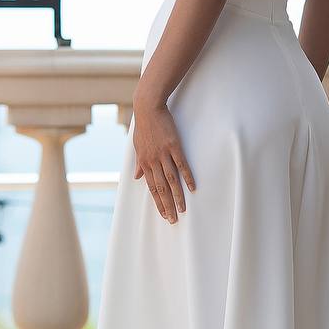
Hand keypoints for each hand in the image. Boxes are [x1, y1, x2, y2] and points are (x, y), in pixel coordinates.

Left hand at [131, 93, 195, 222]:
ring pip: (171, 181)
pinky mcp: (174, 146)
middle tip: (173, 220)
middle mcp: (153, 161)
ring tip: (182, 210)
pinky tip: (192, 188)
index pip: (151, 188)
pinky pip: (181, 165)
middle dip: (167, 206)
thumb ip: (138, 163)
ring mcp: (163, 154)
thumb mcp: (137, 146)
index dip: (158, 203)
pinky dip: (187, 177)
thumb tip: (136, 177)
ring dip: (177, 196)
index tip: (164, 215)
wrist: (148, 108)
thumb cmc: (143, 126)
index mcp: (144, 163)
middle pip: (161, 189)